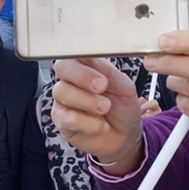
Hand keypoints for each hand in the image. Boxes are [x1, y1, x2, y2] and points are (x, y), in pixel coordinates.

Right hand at [51, 58, 143, 173]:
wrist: (126, 135)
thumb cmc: (123, 107)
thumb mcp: (124, 87)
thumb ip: (107, 72)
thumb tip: (90, 57)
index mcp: (86, 67)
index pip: (74, 53)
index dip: (82, 57)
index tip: (98, 67)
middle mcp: (71, 81)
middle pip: (62, 68)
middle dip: (83, 76)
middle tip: (102, 86)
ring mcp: (64, 101)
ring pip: (62, 92)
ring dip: (87, 100)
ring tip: (105, 108)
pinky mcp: (62, 122)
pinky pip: (67, 117)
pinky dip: (88, 122)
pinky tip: (101, 125)